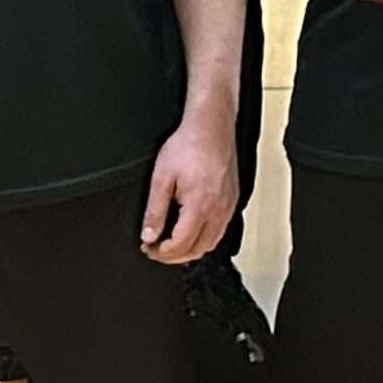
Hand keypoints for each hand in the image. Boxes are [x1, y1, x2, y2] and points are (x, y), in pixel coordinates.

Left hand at [140, 107, 237, 264]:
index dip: (161, 253)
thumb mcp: (161, 177)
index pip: (180, 245)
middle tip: (157, 250)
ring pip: (212, 243)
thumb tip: (149, 234)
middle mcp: (218, 209)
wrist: (211, 125)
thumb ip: (154, 211)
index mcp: (200, 206)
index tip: (149, 248)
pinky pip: (221, 229)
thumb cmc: (189, 144)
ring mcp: (229, 205)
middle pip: (198, 250)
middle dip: (175, 256)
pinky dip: (205, 237)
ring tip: (172, 244)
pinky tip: (192, 230)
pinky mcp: (233, 198)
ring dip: (191, 249)